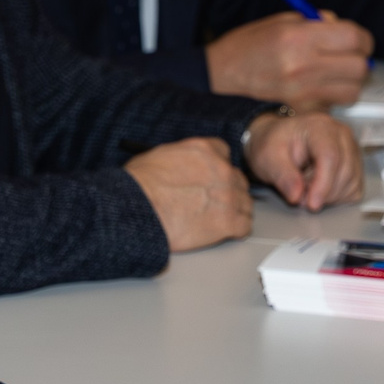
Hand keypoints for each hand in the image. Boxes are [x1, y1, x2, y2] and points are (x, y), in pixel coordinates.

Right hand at [125, 136, 253, 251]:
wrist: (138, 210)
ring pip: (245, 204)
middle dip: (229, 190)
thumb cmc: (138, 186)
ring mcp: (228, 196)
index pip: (224, 153)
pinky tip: (227, 233)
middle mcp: (221, 170)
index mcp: (204, 150)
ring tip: (221, 219)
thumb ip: (179, 159)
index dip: (218, 167)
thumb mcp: (157, 157)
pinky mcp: (228, 222)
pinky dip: (237, 231)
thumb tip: (178, 167)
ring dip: (236, 211)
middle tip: (216, 202)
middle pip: (238, 180)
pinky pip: (244, 227)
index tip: (212, 177)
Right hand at [205, 12, 374, 106]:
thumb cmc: (245, 47)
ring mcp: (303, 92)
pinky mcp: (299, 110)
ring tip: (335, 73)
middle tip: (350, 56)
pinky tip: (318, 87)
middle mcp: (303, 66)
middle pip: (359, 67)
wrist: (218, 79)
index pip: (353, 37)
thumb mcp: (280, 22)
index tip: (358, 40)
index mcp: (299, 38)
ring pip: (352, 91)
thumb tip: (340, 27)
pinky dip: (331, 97)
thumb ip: (315, 23)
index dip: (362, 38)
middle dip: (360, 59)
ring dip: (350, 81)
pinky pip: (332, 104)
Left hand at [245, 110, 364, 210]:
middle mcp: (341, 136)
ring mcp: (352, 150)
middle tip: (299, 194)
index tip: (311, 204)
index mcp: (320, 127)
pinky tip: (319, 188)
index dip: (323, 184)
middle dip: (322, 193)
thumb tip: (297, 196)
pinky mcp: (355, 166)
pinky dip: (337, 198)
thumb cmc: (275, 145)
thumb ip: (282, 176)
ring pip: (351, 184)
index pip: (330, 156)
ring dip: (328, 196)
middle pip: (344, 172)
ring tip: (306, 186)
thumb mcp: (268, 158)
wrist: (279, 142)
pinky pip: (354, 191)